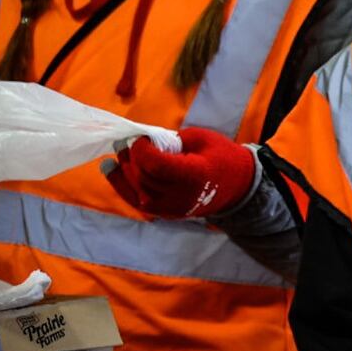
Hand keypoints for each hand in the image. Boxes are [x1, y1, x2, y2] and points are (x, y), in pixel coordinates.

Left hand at [105, 126, 254, 218]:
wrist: (239, 187)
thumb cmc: (223, 157)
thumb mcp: (202, 138)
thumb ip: (172, 140)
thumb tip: (144, 142)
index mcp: (195, 175)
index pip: (157, 166)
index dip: (142, 150)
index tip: (140, 137)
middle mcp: (181, 196)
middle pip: (144, 177)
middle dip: (131, 158)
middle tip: (125, 142)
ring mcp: (173, 208)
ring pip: (137, 191)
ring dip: (123, 171)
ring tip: (118, 153)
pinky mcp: (167, 213)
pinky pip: (137, 201)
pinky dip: (123, 186)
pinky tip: (112, 170)